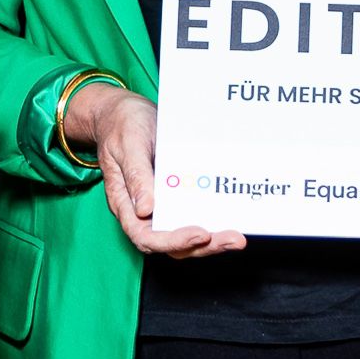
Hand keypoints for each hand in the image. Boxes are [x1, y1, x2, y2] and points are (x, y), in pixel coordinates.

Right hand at [68, 76, 243, 260]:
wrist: (123, 111)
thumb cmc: (122, 126)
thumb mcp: (128, 145)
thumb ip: (136, 177)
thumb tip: (146, 210)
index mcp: (125, 203)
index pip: (146, 236)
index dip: (173, 241)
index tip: (200, 234)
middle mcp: (143, 211)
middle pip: (171, 244)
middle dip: (204, 247)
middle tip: (234, 240)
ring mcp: (160, 205)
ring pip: (185, 236)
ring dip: (212, 241)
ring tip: (237, 238)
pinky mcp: (175, 196)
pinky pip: (193, 215)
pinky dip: (211, 222)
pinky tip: (232, 218)